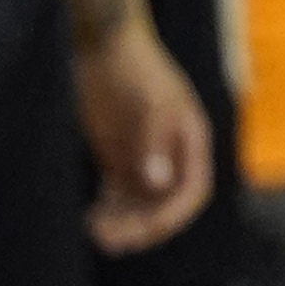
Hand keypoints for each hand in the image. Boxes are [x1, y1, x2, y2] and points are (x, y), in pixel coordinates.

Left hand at [74, 18, 213, 253]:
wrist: (108, 48)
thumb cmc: (136, 69)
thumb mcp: (149, 104)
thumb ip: (154, 144)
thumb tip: (158, 182)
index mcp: (191, 140)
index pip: (193, 190)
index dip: (175, 214)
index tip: (149, 228)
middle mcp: (171, 154)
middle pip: (165, 204)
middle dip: (142, 225)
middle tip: (113, 238)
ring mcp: (145, 156)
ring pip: (140, 203)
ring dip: (122, 222)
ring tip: (96, 230)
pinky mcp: (120, 157)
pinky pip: (118, 194)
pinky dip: (108, 211)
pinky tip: (91, 217)